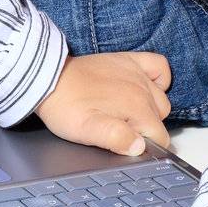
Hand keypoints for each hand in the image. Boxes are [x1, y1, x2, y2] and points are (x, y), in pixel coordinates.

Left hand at [35, 51, 171, 155]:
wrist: (47, 79)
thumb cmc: (65, 106)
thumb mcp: (86, 130)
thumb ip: (116, 139)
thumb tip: (139, 146)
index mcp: (136, 108)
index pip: (159, 137)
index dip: (146, 146)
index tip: (128, 144)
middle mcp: (142, 89)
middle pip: (160, 118)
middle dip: (146, 128)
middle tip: (120, 129)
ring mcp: (136, 72)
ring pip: (161, 97)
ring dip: (150, 108)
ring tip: (124, 113)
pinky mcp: (128, 60)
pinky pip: (159, 65)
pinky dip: (158, 77)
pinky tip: (145, 87)